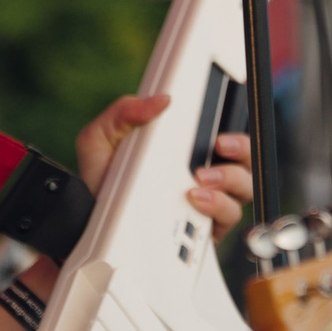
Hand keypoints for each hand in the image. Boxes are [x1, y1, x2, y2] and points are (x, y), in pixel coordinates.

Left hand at [69, 93, 255, 230]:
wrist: (87, 224)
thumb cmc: (99, 183)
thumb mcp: (101, 139)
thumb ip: (124, 112)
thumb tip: (158, 100)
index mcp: (182, 149)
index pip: (221, 132)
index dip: (233, 125)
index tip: (225, 122)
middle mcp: (200, 174)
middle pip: (244, 159)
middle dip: (242, 149)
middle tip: (220, 145)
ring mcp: (206, 203)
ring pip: (243, 188)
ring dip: (231, 179)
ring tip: (201, 179)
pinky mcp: (204, 230)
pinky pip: (229, 218)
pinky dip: (219, 207)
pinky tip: (197, 201)